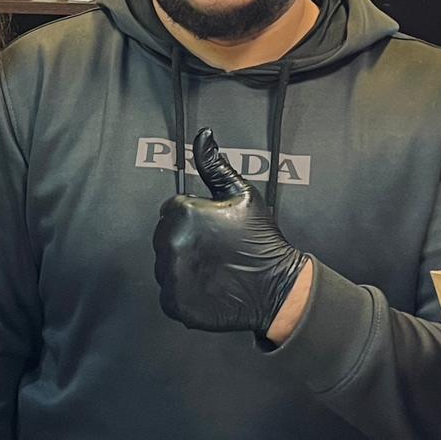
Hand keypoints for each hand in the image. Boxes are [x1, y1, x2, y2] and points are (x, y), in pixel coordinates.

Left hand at [153, 128, 308, 335]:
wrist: (276, 287)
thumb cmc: (260, 239)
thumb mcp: (241, 193)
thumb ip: (214, 164)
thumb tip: (203, 137)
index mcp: (183, 213)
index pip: (171, 210)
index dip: (193, 217)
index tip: (212, 227)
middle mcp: (172, 244)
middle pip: (164, 236)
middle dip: (185, 238)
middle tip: (214, 247)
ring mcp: (171, 276)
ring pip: (164, 263)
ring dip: (182, 263)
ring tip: (212, 266)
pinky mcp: (174, 303)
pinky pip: (168, 291)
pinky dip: (183, 290)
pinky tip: (207, 284)